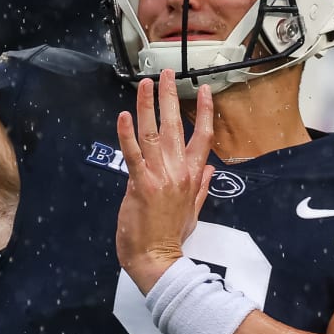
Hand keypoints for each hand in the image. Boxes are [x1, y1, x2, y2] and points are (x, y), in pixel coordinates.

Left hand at [115, 71, 214, 292]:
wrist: (158, 259)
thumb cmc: (172, 237)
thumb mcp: (194, 212)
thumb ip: (202, 188)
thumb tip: (210, 170)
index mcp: (193, 176)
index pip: (203, 137)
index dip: (205, 112)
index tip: (205, 91)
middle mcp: (179, 171)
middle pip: (177, 126)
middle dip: (171, 97)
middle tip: (168, 74)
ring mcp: (160, 176)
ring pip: (154, 133)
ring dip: (148, 106)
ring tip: (145, 83)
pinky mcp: (141, 184)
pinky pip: (133, 154)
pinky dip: (127, 134)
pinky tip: (123, 116)